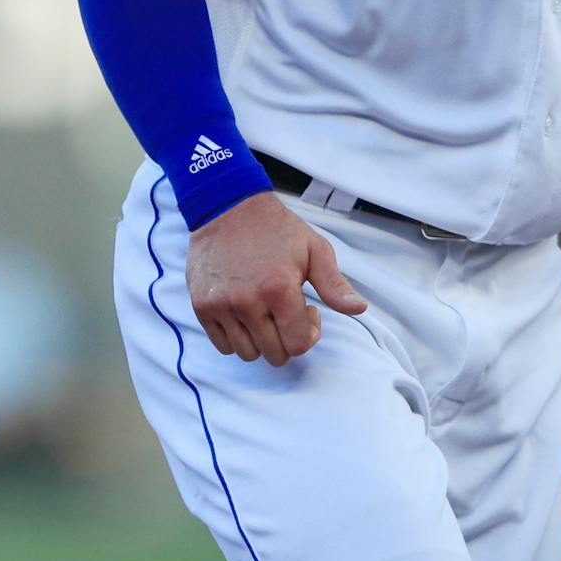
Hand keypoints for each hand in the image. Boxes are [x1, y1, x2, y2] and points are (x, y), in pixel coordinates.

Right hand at [186, 193, 366, 366]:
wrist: (228, 207)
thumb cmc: (276, 229)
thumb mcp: (314, 250)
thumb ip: (335, 285)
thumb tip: (359, 308)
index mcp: (279, 289)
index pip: (299, 345)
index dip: (309, 334)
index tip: (308, 312)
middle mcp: (247, 301)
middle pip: (275, 354)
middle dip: (287, 339)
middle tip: (286, 311)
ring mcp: (221, 306)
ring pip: (248, 353)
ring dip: (262, 341)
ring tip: (265, 313)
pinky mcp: (202, 306)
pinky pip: (223, 346)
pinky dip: (237, 338)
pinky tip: (245, 315)